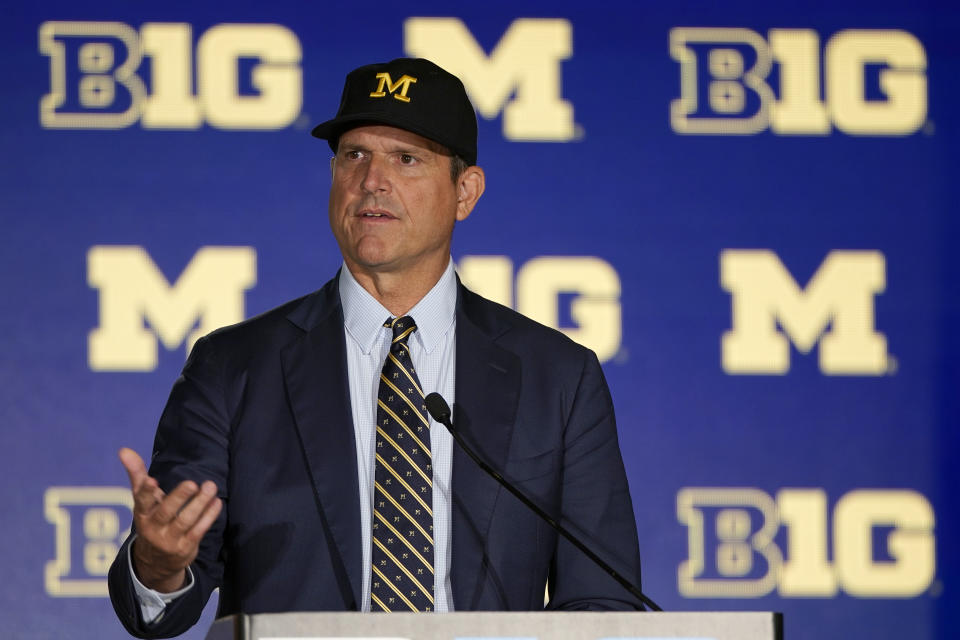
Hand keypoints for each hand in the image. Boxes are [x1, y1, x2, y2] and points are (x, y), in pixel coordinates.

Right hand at [119, 448, 221, 592]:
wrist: (155, 562)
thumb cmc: (152, 519)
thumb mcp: (143, 501)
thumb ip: (137, 475)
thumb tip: (124, 450)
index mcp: (142, 514)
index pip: (142, 502)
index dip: (146, 492)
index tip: (151, 480)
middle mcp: (154, 528)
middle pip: (166, 512)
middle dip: (179, 497)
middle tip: (191, 483)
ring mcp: (170, 540)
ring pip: (186, 521)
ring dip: (200, 504)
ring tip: (210, 486)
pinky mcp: (185, 547)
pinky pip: (199, 530)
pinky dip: (209, 516)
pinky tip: (216, 502)